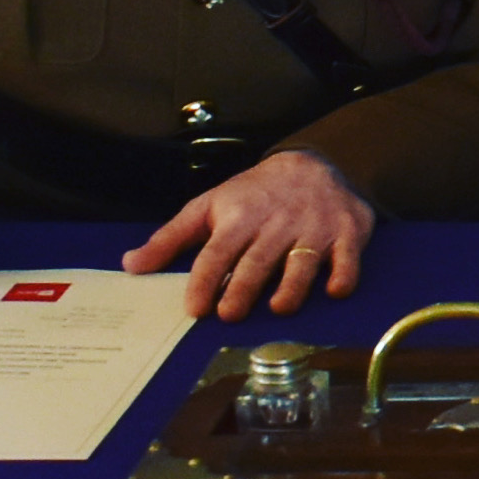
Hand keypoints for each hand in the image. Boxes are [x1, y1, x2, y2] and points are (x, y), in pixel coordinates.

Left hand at [126, 149, 375, 319]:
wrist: (312, 163)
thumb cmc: (253, 194)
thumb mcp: (208, 206)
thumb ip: (171, 239)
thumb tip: (131, 265)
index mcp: (239, 217)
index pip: (218, 251)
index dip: (206, 279)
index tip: (195, 308)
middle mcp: (275, 223)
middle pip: (257, 258)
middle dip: (244, 286)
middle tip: (229, 315)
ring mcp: (312, 228)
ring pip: (301, 260)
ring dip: (291, 285)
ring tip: (278, 308)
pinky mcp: (344, 232)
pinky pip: (347, 255)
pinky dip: (343, 273)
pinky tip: (335, 290)